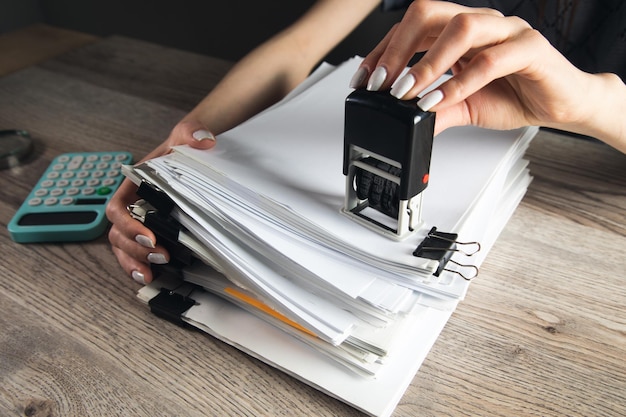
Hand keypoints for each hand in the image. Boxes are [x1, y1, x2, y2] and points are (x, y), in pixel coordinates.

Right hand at [106, 120, 215, 283]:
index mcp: (132, 184)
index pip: (118, 208)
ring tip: (150, 273)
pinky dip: (137, 265)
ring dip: (133, 261)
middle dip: (135, 248)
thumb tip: (204, 140)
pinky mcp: (152, 230)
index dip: (128, 225)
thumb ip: (190, 133)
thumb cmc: (182, 147)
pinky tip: (149, 276)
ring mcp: (139, 220)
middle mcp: (131, 204)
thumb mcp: (185, 136)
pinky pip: (135, 252)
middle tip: (160, 256)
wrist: (191, 152)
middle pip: (118, 233)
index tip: (150, 235)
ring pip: (122, 246)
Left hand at [350, 0, 620, 142]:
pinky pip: (490, 59)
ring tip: (407, 91)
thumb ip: (435, 110)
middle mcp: (480, 24)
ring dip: (427, 62)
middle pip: (429, 12)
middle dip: (398, 47)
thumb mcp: (463, 107)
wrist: (563, 105)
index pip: (412, 27)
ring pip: (461, 26)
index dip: (384, 50)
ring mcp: (505, 31)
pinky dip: (461, 82)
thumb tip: (405, 122)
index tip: (365, 79)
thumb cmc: (516, 95)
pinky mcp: (529, 47)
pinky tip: (442, 100)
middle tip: (381, 82)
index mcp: (458, 33)